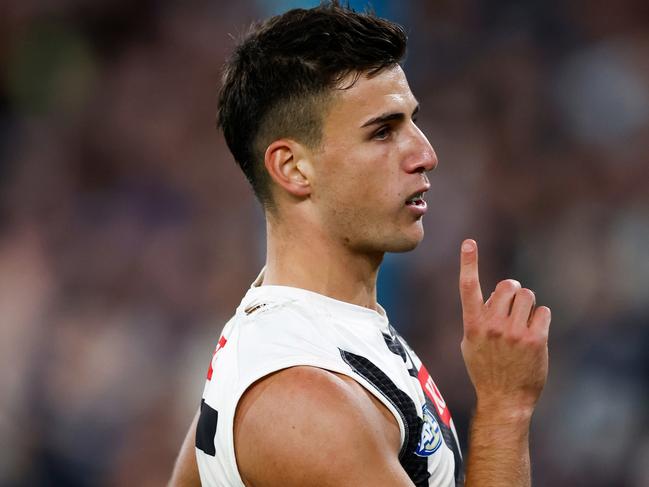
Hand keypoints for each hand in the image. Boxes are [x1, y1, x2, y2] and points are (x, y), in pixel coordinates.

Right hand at [459, 239, 550, 415]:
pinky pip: (543, 311)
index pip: (468, 287)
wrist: (504, 399)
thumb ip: (479, 316)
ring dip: (526, 305)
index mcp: (473, 324)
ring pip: (527, 296)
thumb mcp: (470, 342)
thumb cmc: (485, 369)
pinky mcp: (535, 340)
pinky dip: (540, 319)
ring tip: (522, 323)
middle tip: (512, 309)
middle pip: (508, 286)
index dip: (468, 263)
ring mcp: (514, 333)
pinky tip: (534, 334)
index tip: (468, 242)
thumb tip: (499, 295)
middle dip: (512, 292)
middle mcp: (492, 325)